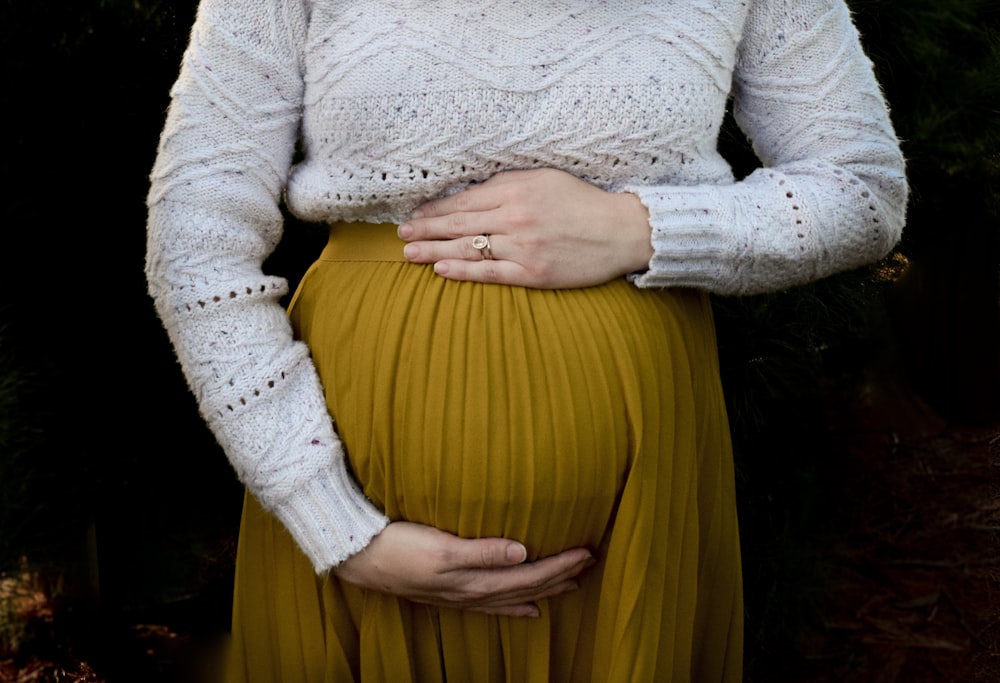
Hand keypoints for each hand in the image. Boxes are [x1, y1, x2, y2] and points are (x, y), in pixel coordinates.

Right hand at [332, 521, 594, 616]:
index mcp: (474, 580)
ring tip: (570, 584)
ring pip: (513, 596)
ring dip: (543, 590)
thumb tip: (523, 552)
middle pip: (526, 587)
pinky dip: (514, 607)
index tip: (586, 552)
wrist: (360, 558)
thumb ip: (482, 551)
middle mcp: (472, 592)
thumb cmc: (398, 547)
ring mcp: (461, 595)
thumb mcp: (441, 546)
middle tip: (590, 563)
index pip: (528, 575)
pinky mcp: (450, 592)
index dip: (559, 566)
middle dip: (559, 577)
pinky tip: (528, 610)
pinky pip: (492, 605)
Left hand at [398, 168, 652, 288]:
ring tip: (409, 255)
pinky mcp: (533, 272)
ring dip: (434, 251)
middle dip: (425, 230)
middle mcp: (515, 217)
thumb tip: (471, 192)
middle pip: (459, 224)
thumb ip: (508, 183)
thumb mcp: (545, 178)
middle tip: (401, 236)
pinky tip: (441, 269)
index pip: (464, 200)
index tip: (414, 215)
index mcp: (516, 190)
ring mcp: (523, 246)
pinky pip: (489, 273)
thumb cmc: (583, 202)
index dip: (435, 210)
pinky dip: (462, 271)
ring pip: (468, 248)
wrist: (621, 231)